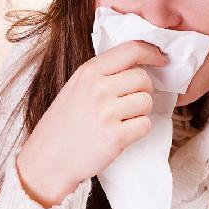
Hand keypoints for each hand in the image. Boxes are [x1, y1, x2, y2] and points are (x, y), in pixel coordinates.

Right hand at [16, 40, 167, 207]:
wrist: (47, 159)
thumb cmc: (65, 123)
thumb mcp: (77, 87)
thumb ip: (105, 73)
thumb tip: (141, 62)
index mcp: (88, 72)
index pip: (131, 49)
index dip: (152, 53)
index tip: (161, 60)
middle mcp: (98, 88)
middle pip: (144, 78)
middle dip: (143, 91)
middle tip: (129, 103)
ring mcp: (107, 112)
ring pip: (147, 102)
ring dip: (141, 112)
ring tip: (121, 120)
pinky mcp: (116, 136)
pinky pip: (145, 125)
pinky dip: (139, 130)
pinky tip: (121, 134)